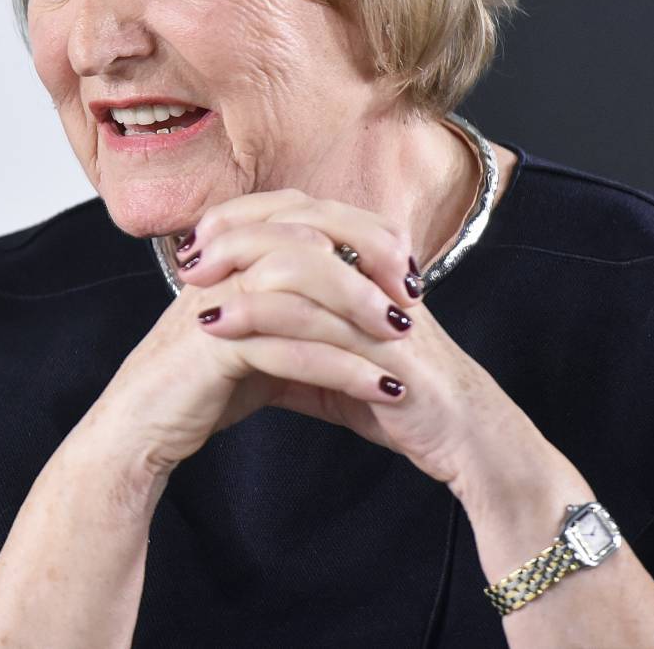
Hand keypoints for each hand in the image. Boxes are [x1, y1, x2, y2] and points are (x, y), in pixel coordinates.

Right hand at [87, 190, 417, 480]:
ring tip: (404, 341)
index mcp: (230, 252)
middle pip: (305, 232)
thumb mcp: (256, 330)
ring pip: (298, 280)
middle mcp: (220, 265)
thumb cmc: (200, 383)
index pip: (303, 211)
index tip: (404, 266)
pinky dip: (342, 368)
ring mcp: (215, 301)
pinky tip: (379, 388)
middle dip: (367, 258)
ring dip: (359, 309)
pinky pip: (288, 348)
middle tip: (411, 296)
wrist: (140, 427)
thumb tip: (360, 288)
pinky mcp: (213, 348)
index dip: (359, 229)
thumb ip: (294, 303)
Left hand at [181, 189, 539, 487]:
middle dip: (235, 233)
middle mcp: (377, 273)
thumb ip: (288, 333)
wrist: (464, 443)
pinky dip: (259, 319)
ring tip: (193, 292)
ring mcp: (381, 307)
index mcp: (367, 263)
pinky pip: (314, 320)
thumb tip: (227, 323)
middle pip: (298, 220)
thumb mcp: (332, 355)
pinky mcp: (383, 348)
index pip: (300, 210)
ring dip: (238, 273)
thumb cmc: (398, 397)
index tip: (197, 237)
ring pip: (301, 263)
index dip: (245, 216)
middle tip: (189, 256)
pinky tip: (220, 329)